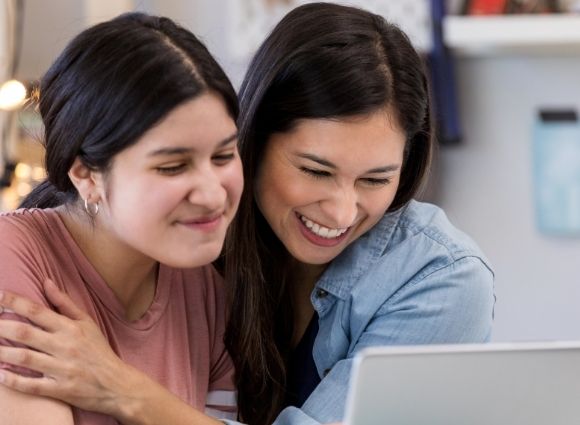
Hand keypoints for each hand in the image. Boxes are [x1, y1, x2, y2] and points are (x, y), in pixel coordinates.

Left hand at [0, 279, 144, 417]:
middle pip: (25, 333)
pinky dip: (13, 381)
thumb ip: (64, 303)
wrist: (116, 384)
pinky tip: (0, 376)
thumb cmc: (99, 351)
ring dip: (2, 353)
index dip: (15, 302)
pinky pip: (31, 385)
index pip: (38, 311)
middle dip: (2, 326)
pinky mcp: (59, 389)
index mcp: (70, 328)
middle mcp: (65, 346)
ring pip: (24, 358)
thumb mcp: (87, 323)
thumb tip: (46, 282)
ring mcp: (62, 368)